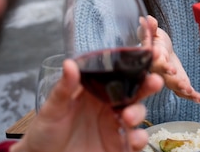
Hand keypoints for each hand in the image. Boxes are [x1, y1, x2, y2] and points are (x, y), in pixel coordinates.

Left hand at [11, 59, 163, 151]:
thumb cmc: (45, 131)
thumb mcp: (53, 108)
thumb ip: (64, 88)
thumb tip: (69, 63)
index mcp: (98, 92)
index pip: (121, 76)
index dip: (136, 66)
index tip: (149, 57)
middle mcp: (110, 108)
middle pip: (136, 93)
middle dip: (149, 86)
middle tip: (154, 82)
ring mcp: (115, 127)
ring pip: (138, 116)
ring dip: (139, 113)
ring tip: (129, 117)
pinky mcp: (117, 147)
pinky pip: (135, 142)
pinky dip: (139, 139)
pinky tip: (133, 139)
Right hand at [148, 16, 199, 103]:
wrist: (159, 51)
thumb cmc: (155, 41)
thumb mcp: (152, 32)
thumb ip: (151, 28)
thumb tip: (148, 19)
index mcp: (154, 59)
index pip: (156, 63)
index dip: (163, 66)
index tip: (169, 67)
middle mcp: (161, 73)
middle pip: (167, 79)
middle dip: (176, 83)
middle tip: (184, 86)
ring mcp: (170, 80)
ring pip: (176, 88)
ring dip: (186, 92)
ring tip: (195, 95)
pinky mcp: (178, 83)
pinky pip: (186, 92)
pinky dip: (195, 97)